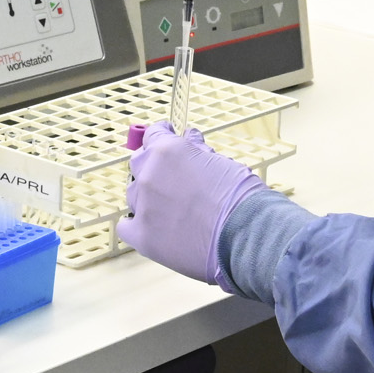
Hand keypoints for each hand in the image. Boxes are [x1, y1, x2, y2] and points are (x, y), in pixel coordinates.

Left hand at [116, 121, 266, 286]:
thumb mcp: (223, 163)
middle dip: (153, 167)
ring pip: (134, 195)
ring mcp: (143, 207)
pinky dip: (136, 225)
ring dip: (147, 196)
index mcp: (167, 151)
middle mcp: (149, 175)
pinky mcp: (143, 237)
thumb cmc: (241, 198)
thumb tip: (189, 138)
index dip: (161, 135)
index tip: (166, 135)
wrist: (246, 236)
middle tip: (172, 178)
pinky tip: (153, 228)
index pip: (152, 135)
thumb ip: (198, 151)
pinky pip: (127, 227)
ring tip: (170, 208)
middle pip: (139, 164)